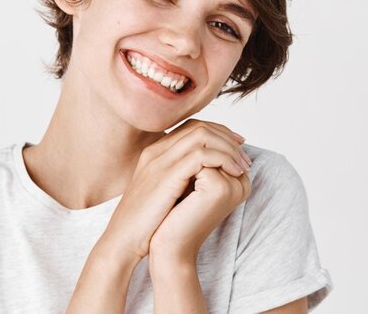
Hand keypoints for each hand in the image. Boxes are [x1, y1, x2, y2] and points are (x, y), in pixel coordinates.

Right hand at [98, 119, 251, 260]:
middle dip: (227, 137)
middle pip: (199, 126)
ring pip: (202, 135)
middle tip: (245, 155)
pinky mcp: (166, 176)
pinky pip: (201, 155)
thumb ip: (182, 179)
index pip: (192, 127)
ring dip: (228, 148)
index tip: (237, 147)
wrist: (123, 241)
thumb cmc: (146, 223)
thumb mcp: (164, 194)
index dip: (218, 133)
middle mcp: (156, 151)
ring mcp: (159, 161)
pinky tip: (234, 173)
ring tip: (243, 165)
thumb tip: (210, 174)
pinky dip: (223, 159)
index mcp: (155, 153)